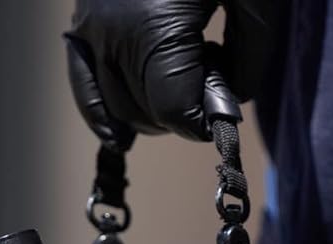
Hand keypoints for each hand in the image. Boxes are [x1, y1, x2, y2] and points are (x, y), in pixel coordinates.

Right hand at [65, 0, 276, 148]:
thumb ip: (251, 57)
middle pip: (145, 113)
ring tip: (185, 71)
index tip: (226, 113)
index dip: (206, 122)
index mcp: (153, 27)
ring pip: (116, 106)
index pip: (175, 112)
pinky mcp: (82, 22)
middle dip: (182, 114)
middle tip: (213, 79)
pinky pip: (84, 84)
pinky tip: (120, 134)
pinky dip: (101, 111)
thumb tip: (230, 102)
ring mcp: (89, 28)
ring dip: (153, 108)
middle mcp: (111, 34)